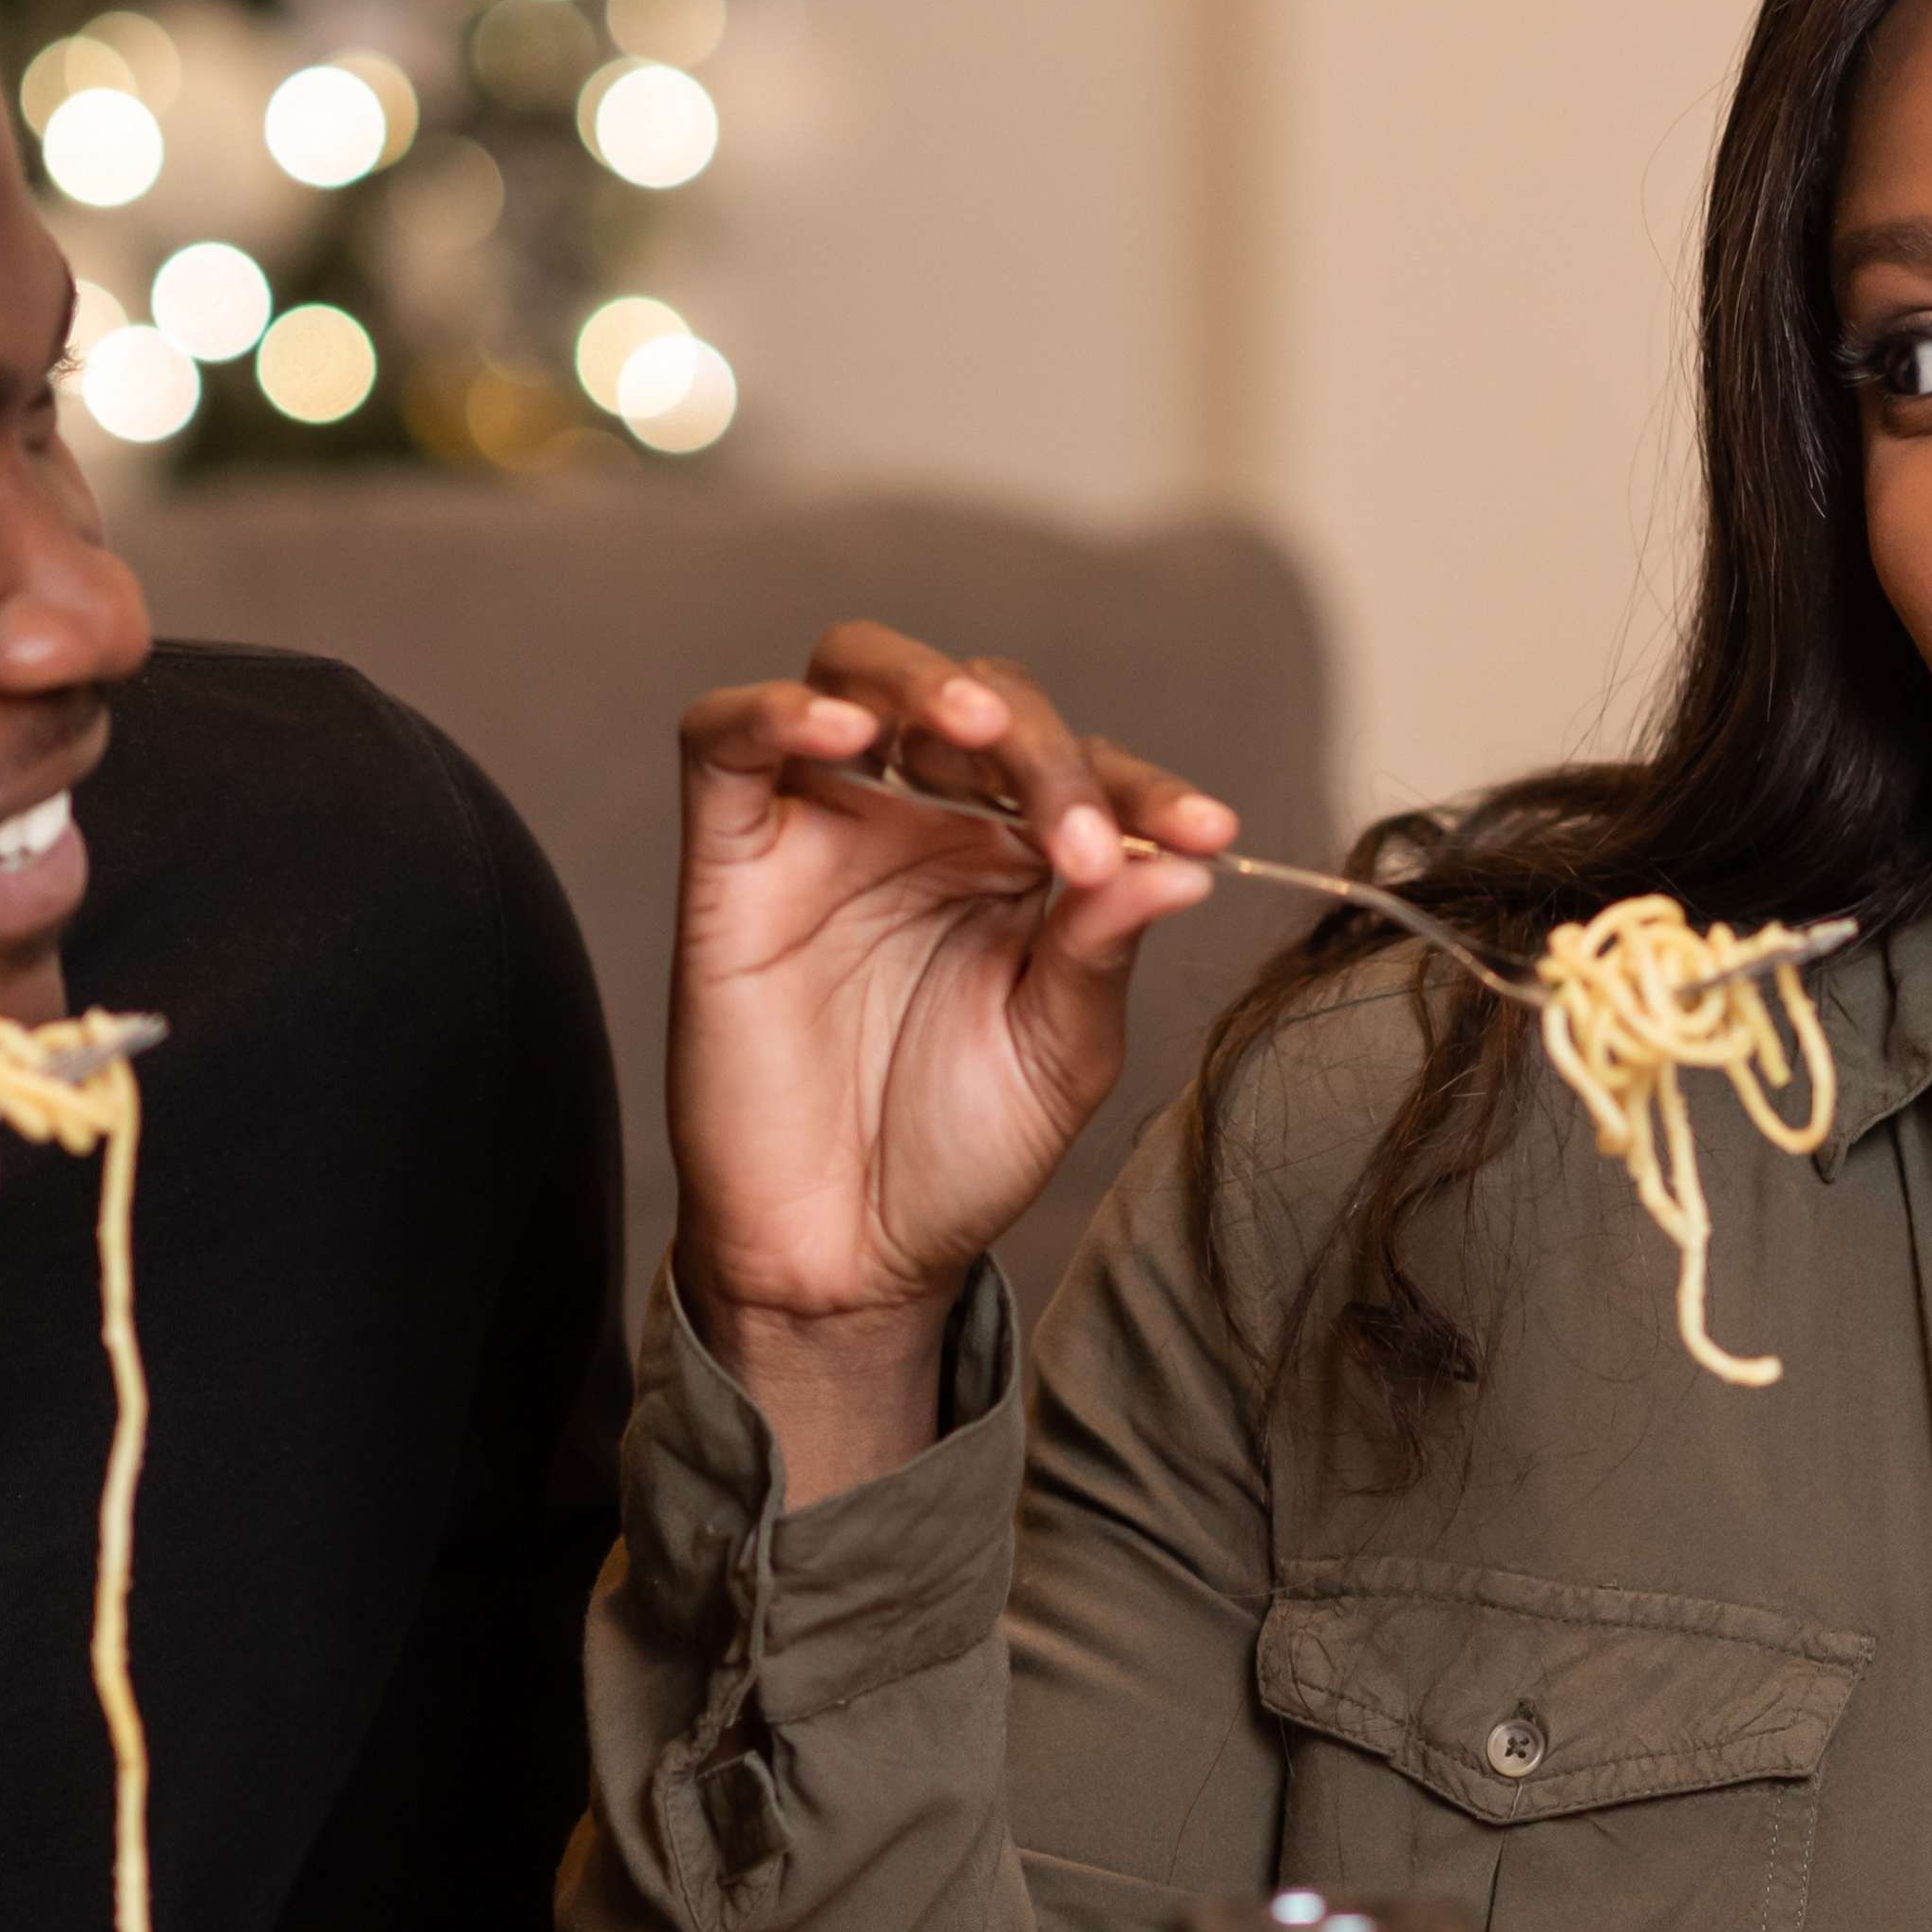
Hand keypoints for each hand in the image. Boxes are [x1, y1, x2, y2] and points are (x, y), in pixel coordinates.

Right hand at [669, 624, 1229, 1496]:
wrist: (850, 1257)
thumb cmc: (957, 1152)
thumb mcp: (1061, 1051)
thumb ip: (1105, 948)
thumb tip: (1182, 861)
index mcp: (1012, 856)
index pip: (1081, 766)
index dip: (1145, 786)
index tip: (1207, 833)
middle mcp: (919, 822)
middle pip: (972, 700)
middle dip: (1039, 745)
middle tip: (1079, 836)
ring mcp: (823, 830)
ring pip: (854, 674)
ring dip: (920, 683)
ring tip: (978, 735)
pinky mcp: (728, 857)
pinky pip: (723, 741)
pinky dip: (775, 709)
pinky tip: (845, 732)